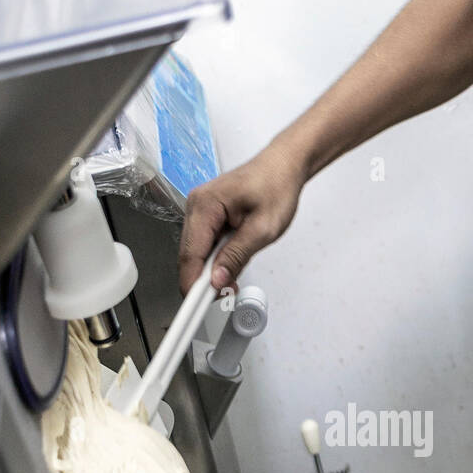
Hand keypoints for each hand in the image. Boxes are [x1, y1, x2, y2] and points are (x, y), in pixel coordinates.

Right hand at [178, 139, 306, 292]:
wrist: (283, 166)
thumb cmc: (277, 186)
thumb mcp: (263, 228)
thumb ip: (238, 255)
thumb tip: (217, 280)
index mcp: (205, 204)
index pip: (191, 253)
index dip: (192, 283)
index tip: (197, 306)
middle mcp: (196, 205)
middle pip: (189, 255)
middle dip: (203, 280)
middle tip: (224, 297)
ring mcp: (199, 209)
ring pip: (196, 252)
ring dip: (211, 270)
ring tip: (233, 278)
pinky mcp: (206, 215)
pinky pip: (204, 244)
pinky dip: (215, 259)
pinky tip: (230, 262)